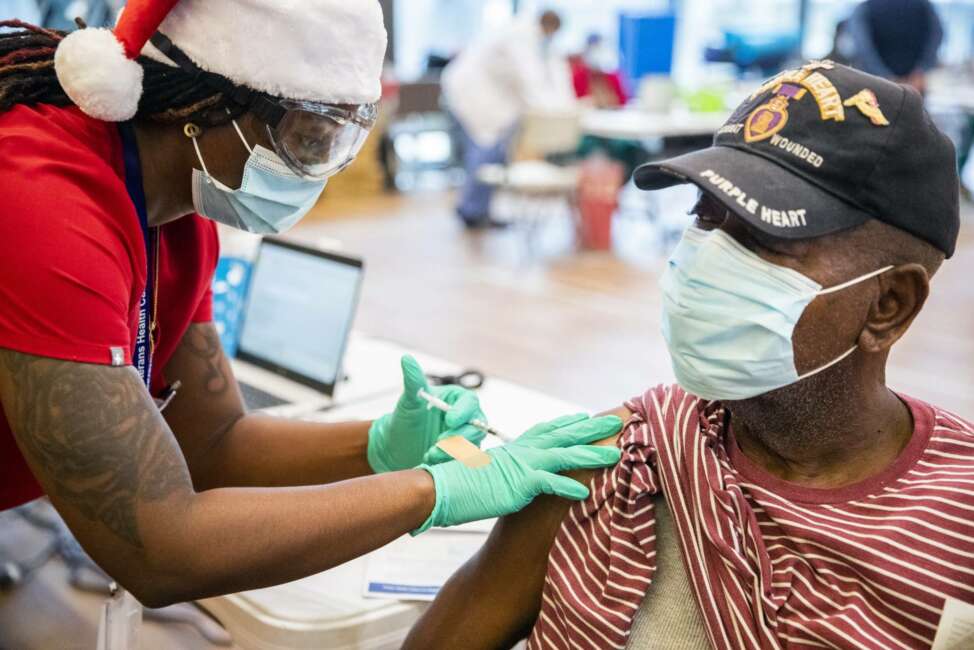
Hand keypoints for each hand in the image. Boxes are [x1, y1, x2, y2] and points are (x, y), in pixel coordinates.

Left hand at [367, 355, 486, 472]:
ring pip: (472, 446)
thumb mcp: (408, 402)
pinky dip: (450, 463)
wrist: (396, 450)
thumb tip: (406, 359)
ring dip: (453, 452)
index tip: (450, 420)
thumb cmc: (404, 421)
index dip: (463, 411)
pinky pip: (465, 462)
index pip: (470, 402)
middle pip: (476, 426)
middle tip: (437, 443)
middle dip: (458, 437)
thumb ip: (412, 382)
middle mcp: (465, 419)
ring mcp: (465, 439)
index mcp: (456, 400)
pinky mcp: (462, 458)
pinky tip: (432, 462)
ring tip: (429, 454)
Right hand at [414, 414, 622, 533]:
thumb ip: (505, 471)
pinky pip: (550, 483)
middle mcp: (522, 451)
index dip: (568, 423)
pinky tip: (586, 492)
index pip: (547, 430)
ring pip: (564, 455)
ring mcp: (522, 465)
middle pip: (564, 435)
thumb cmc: (458, 481)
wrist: (439, 486)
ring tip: (615, 455)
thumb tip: (511, 476)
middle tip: (617, 421)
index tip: (585, 416)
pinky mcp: (519, 483)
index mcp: (515, 448)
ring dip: (591, 454)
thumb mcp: (487, 472)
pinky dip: (568, 486)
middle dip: (592, 429)